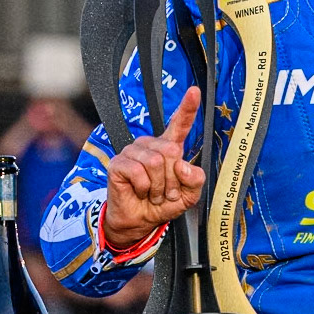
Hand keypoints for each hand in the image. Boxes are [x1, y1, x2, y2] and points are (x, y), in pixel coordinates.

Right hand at [104, 87, 204, 249]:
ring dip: (159, 187)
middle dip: (173, 179)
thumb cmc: (161, 204)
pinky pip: (139, 172)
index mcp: (169, 148)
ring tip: (153, 194)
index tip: (195, 91)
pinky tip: (139, 192)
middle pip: (171, 151)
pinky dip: (144, 188)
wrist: (139, 222)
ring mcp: (132, 152)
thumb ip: (195, 181)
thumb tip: (182, 166)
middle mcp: (150, 145)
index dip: (187, 108)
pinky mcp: (118, 163)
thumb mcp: (188, 196)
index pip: (179, 125)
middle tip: (166, 192)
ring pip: (156, 162)